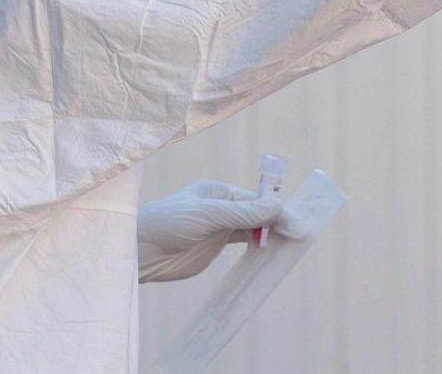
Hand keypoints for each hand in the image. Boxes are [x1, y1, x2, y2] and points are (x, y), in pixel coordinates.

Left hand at [137, 180, 307, 282]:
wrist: (139, 251)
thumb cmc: (168, 223)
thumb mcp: (208, 215)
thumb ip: (242, 213)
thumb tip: (277, 205)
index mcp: (219, 191)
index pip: (256, 200)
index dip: (277, 211)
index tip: (296, 223)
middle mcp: (222, 206)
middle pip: (259, 213)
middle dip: (279, 222)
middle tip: (302, 234)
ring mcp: (219, 227)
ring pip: (254, 228)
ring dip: (272, 234)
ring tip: (295, 242)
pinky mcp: (215, 246)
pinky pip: (244, 244)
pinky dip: (260, 246)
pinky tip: (272, 251)